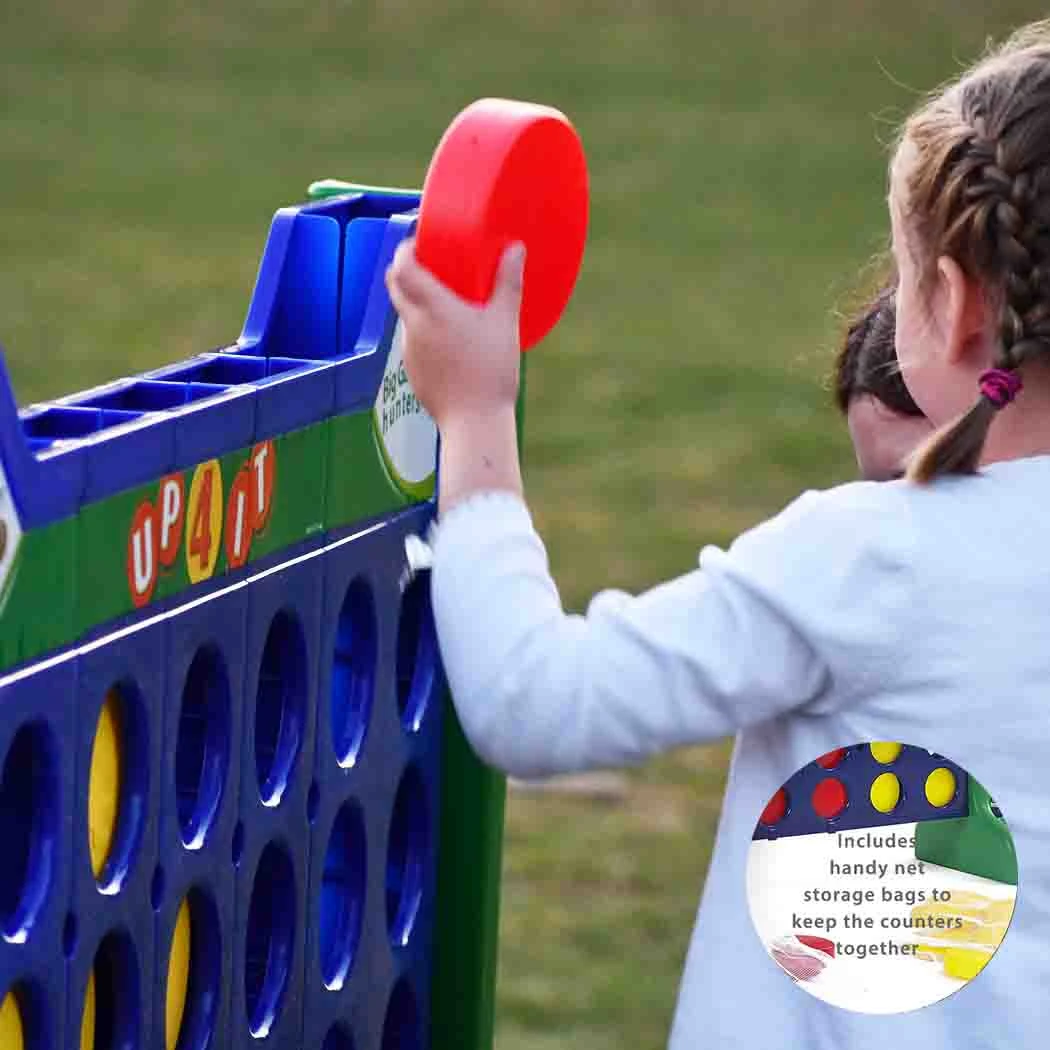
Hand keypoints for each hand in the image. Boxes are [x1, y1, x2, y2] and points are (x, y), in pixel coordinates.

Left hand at [385, 238, 525, 429]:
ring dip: (416, 305)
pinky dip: (423, 333)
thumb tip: (515, 248)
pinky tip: (448, 343)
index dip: (404, 250)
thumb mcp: (505, 322)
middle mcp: (414, 326)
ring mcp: (409, 350)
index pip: (402, 267)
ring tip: (445, 307)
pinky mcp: (411, 372)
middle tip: (428, 267)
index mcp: (434, 308)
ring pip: (405, 316)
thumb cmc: (491, 371)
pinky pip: (412, 343)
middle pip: (395, 287)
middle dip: (404, 272)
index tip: (417, 244)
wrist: (474, 422)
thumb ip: (508, 282)